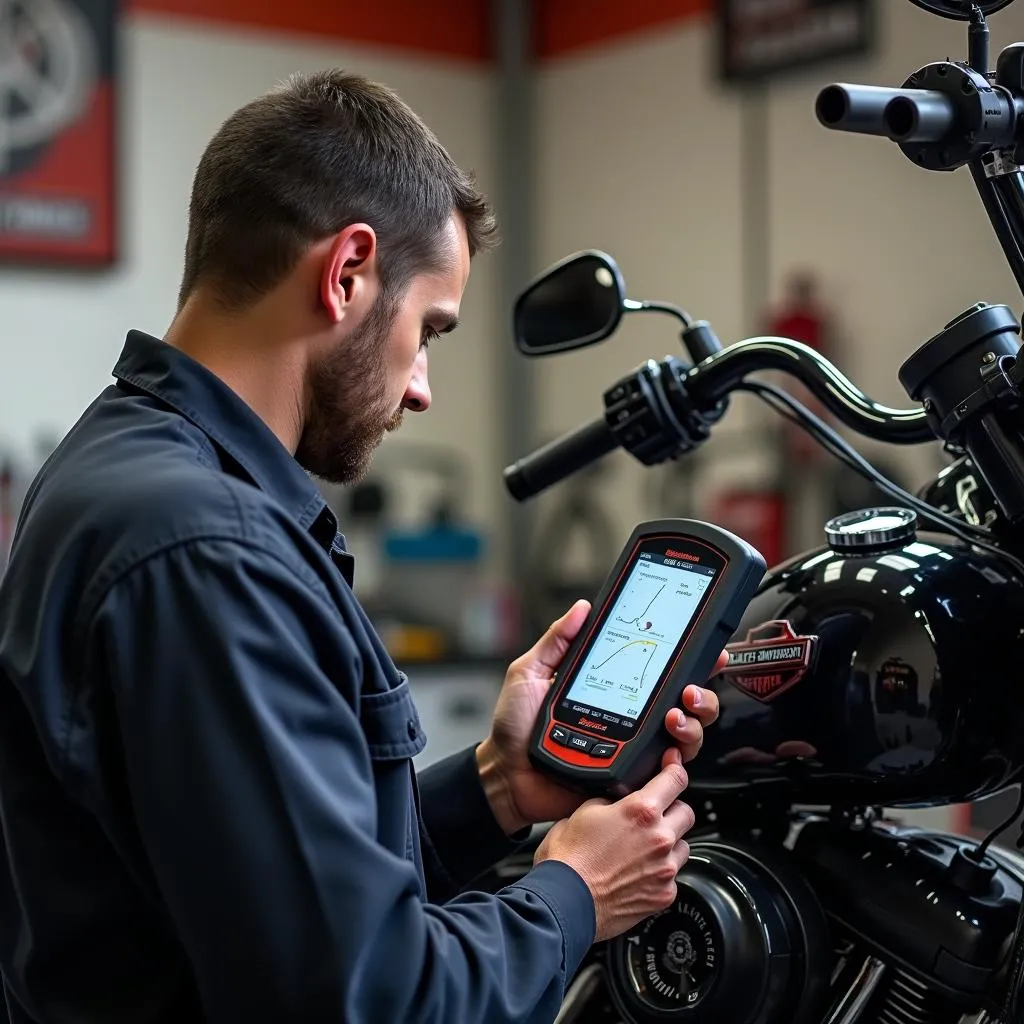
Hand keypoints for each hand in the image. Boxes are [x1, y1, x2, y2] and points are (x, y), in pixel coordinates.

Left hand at [476, 599, 725, 834]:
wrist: (505, 774)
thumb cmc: (514, 727)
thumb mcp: (530, 672)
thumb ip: (557, 640)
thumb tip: (582, 608)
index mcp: (614, 688)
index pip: (660, 671)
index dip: (689, 661)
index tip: (704, 648)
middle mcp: (631, 717)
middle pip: (686, 704)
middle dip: (701, 695)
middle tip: (689, 690)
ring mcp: (632, 748)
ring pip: (686, 736)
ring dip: (692, 724)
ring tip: (675, 717)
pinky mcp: (629, 778)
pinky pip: (665, 772)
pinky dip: (675, 760)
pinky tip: (667, 750)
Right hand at [533, 761, 695, 941]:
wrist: (564, 902)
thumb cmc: (568, 859)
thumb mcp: (583, 811)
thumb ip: (611, 801)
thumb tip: (619, 799)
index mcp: (640, 811)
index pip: (675, 779)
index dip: (675, 769)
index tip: (674, 766)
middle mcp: (659, 838)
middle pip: (686, 812)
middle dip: (672, 810)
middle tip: (653, 816)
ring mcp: (665, 868)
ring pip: (683, 845)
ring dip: (669, 843)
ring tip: (643, 848)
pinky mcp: (665, 894)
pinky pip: (673, 875)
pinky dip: (660, 872)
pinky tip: (638, 873)